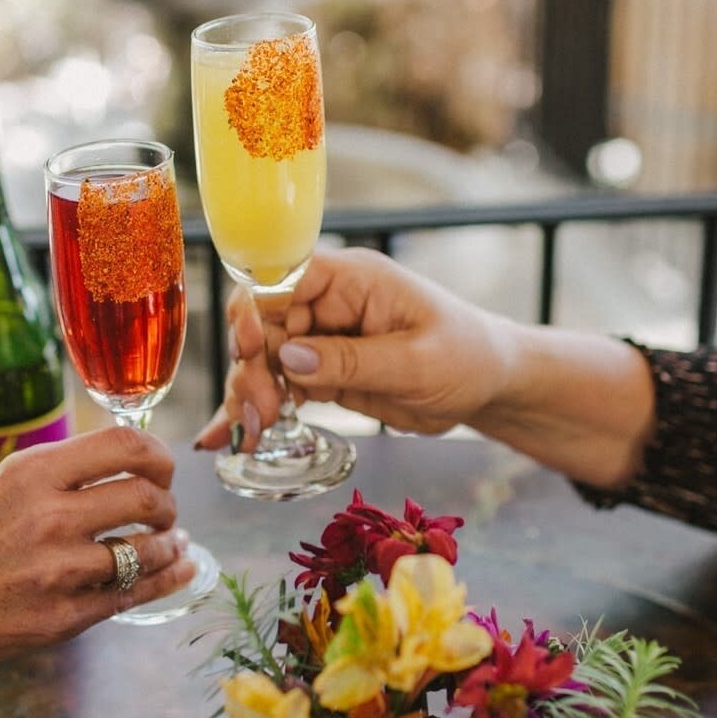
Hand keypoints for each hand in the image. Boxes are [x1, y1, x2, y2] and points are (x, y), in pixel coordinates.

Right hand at [0, 426, 194, 676]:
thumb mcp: (0, 484)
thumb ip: (62, 472)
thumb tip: (131, 459)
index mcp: (31, 473)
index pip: (126, 445)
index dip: (159, 454)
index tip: (163, 466)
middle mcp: (49, 517)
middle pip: (147, 496)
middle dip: (168, 502)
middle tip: (164, 509)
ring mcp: (59, 571)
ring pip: (151, 549)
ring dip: (171, 543)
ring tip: (170, 541)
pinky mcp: (66, 617)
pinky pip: (138, 593)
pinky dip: (172, 577)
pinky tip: (184, 567)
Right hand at [194, 247, 514, 450]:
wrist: (487, 386)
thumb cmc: (465, 357)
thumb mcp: (415, 361)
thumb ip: (352, 360)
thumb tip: (290, 358)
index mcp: (351, 280)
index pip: (283, 280)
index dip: (256, 311)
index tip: (251, 350)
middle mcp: (327, 305)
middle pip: (263, 326)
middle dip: (252, 369)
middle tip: (259, 415)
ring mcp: (322, 340)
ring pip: (263, 361)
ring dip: (249, 396)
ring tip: (250, 436)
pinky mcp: (322, 373)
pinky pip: (279, 387)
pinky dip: (258, 411)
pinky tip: (229, 437)